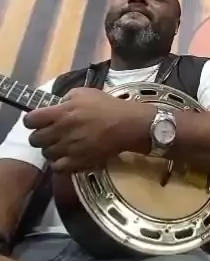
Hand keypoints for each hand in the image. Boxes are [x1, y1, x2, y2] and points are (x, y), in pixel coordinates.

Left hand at [24, 88, 154, 172]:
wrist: (127, 125)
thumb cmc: (107, 106)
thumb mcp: (84, 93)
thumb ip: (65, 98)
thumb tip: (55, 106)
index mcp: (61, 112)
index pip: (30, 120)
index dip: (31, 120)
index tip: (37, 120)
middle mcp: (61, 131)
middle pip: (34, 139)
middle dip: (39, 136)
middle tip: (49, 133)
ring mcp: (69, 149)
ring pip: (45, 154)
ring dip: (50, 149)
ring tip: (60, 145)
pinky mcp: (78, 162)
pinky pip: (57, 167)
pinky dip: (58, 163)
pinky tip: (66, 157)